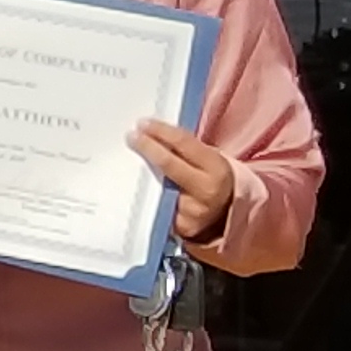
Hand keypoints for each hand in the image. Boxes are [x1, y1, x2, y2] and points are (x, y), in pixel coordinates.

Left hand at [131, 118, 236, 247]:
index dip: (161, 132)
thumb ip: (185, 148)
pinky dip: (143, 195)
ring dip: (139, 173)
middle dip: (147, 148)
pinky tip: (131, 185)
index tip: (142, 123)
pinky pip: (156, 207)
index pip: (184, 144)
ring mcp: (193, 211)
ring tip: (124, 158)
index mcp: (216, 169)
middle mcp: (207, 191)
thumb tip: (150, 130)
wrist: (226, 212)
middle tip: (130, 136)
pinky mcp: (181, 227)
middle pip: (169, 165)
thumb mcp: (207, 160)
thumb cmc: (209, 177)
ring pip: (158, 187)